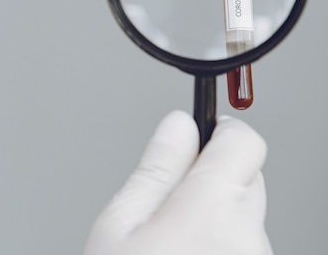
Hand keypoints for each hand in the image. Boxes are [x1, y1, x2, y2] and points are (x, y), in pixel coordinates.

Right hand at [84, 111, 272, 254]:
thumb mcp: (119, 224)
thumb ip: (154, 169)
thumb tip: (176, 125)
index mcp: (211, 210)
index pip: (243, 141)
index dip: (219, 129)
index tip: (198, 133)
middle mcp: (246, 236)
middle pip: (245, 175)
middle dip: (210, 175)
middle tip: (168, 198)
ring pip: (243, 211)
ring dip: (215, 211)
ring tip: (173, 238)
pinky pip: (244, 241)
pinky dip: (220, 239)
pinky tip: (187, 253)